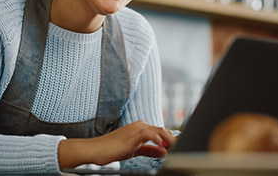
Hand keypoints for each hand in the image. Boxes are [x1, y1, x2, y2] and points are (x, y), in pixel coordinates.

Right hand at [58, 121, 175, 168]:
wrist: (95, 149)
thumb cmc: (111, 149)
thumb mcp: (134, 151)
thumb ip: (149, 150)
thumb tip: (164, 151)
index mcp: (140, 128)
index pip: (160, 132)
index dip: (171, 139)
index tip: (179, 146)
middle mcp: (140, 125)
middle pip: (163, 130)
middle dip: (173, 139)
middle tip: (181, 148)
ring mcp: (137, 128)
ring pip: (159, 131)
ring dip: (170, 140)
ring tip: (177, 148)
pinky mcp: (133, 134)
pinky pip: (151, 135)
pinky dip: (159, 141)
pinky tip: (164, 148)